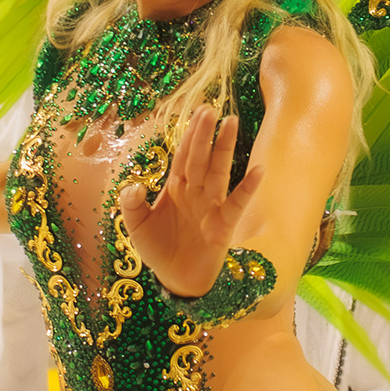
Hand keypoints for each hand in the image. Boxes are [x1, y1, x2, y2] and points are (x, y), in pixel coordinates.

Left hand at [119, 105, 264, 297]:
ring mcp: (210, 207)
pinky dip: (247, 188)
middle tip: (211, 108)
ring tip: (231, 123)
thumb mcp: (136, 227)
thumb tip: (134, 185)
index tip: (196, 111)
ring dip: (224, 148)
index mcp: (176, 187)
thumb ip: (131, 205)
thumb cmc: (159, 250)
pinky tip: (258, 170)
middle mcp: (195, 192)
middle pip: (201, 157)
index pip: (184, 155)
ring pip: (218, 172)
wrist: (176, 281)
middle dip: (205, 134)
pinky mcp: (222, 226)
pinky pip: (236, 203)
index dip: (189, 134)